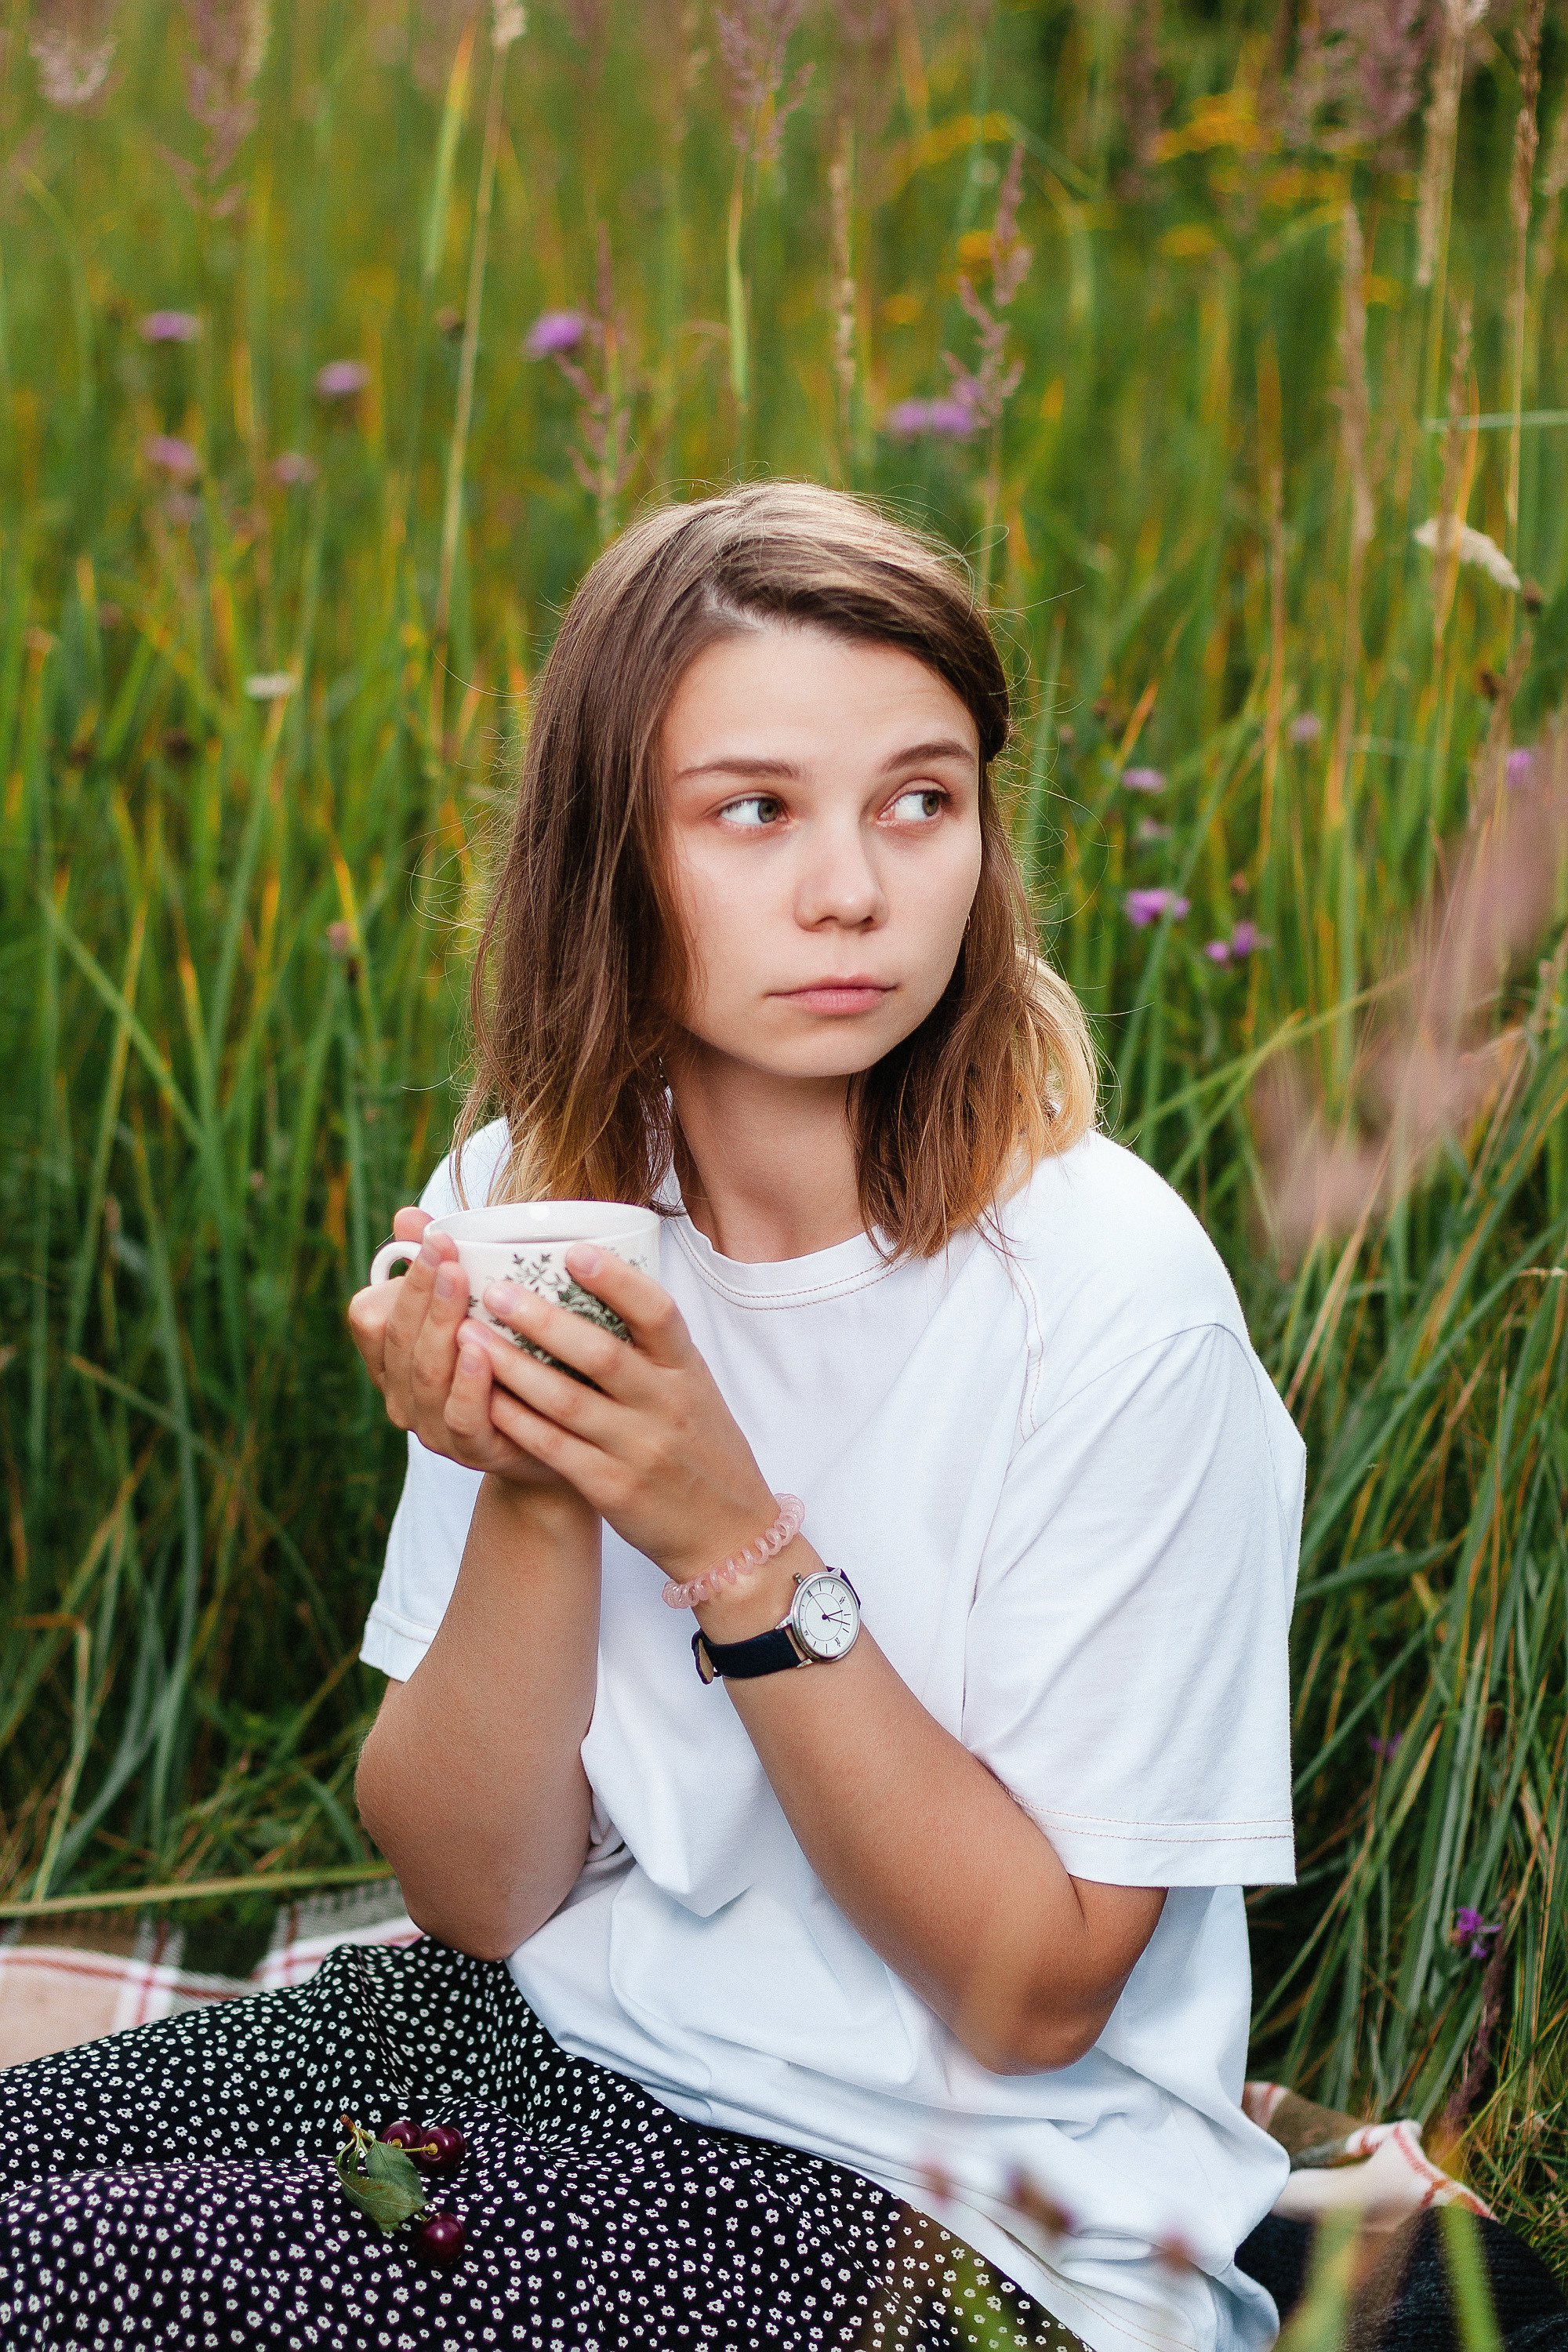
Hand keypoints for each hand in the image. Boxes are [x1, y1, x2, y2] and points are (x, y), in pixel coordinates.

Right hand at [346, 1208, 564, 1487]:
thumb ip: (445, 1266)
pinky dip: (469, 1383)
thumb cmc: (516, 1359)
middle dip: (422, 1290)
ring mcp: (434, 1428)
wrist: (563, 1437)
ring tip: (459, 1283)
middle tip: (446, 1249)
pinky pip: (462, 1417)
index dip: (402, 1277)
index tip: (435, 1237)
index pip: (373, 1316)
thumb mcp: (483, 1308)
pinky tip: (482, 1350)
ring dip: (440, 1324)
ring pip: (425, 1375)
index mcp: (395, 1358)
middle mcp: (404, 1395)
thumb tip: (408, 1216)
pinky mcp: (474, 1451)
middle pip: (400, 1339)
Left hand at [456, 1247, 779, 1580]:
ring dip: (512, 1367)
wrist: (730, 1532)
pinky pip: (554, 1448)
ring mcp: (639, 1449)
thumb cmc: (704, 1449)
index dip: (617, 1280)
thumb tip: (602, 1284)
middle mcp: (666, 1405)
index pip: (658, 1313)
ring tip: (469, 1336)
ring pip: (565, 1401)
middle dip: (542, 1320)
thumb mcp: (696, 1389)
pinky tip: (484, 1397)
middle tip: (494, 1290)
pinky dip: (516, 1420)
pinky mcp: (612, 1488)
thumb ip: (655, 1349)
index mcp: (687, 1371)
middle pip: (601, 1354)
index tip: (574, 1252)